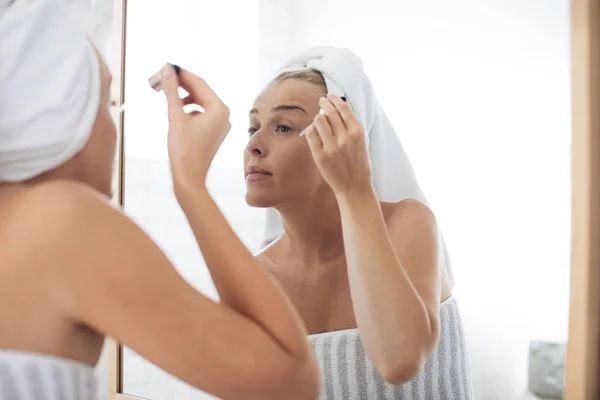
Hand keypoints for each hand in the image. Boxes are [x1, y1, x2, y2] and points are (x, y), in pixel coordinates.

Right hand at [160, 64, 230, 192]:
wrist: (189, 177)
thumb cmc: (183, 149)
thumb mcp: (175, 116)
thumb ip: (171, 90)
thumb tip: (167, 69)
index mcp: (220, 109)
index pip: (199, 83)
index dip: (180, 73)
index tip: (165, 66)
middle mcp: (225, 115)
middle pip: (201, 91)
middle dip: (181, 84)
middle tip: (160, 77)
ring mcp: (221, 124)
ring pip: (201, 102)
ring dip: (184, 95)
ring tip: (165, 92)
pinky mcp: (215, 132)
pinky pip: (202, 113)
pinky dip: (189, 108)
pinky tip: (177, 109)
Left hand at [305, 95, 373, 196]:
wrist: (354, 187)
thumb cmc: (359, 164)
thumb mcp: (362, 142)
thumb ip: (351, 126)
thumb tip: (338, 108)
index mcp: (358, 132)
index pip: (343, 108)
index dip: (335, 99)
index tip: (330, 97)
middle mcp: (345, 138)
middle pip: (330, 112)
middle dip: (324, 103)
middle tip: (321, 101)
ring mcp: (332, 147)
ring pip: (319, 120)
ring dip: (318, 117)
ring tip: (319, 120)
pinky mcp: (320, 156)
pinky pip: (311, 135)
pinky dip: (311, 130)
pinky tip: (314, 131)